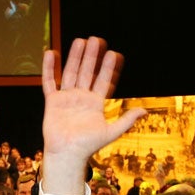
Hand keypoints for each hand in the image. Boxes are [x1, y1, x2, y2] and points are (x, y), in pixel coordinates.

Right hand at [40, 37, 144, 194]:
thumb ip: (126, 120)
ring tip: (80, 41)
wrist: (67, 155)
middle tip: (97, 39)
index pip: (103, 81)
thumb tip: (144, 110)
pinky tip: (51, 54)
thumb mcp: (111, 132)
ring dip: (75, 57)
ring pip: (71, 73)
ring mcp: (67, 98)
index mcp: (95, 104)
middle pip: (87, 72)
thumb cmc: (88, 146)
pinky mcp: (53, 101)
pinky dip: (49, 68)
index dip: (108, 68)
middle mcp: (81, 98)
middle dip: (92, 57)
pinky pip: (50, 82)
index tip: (114, 54)